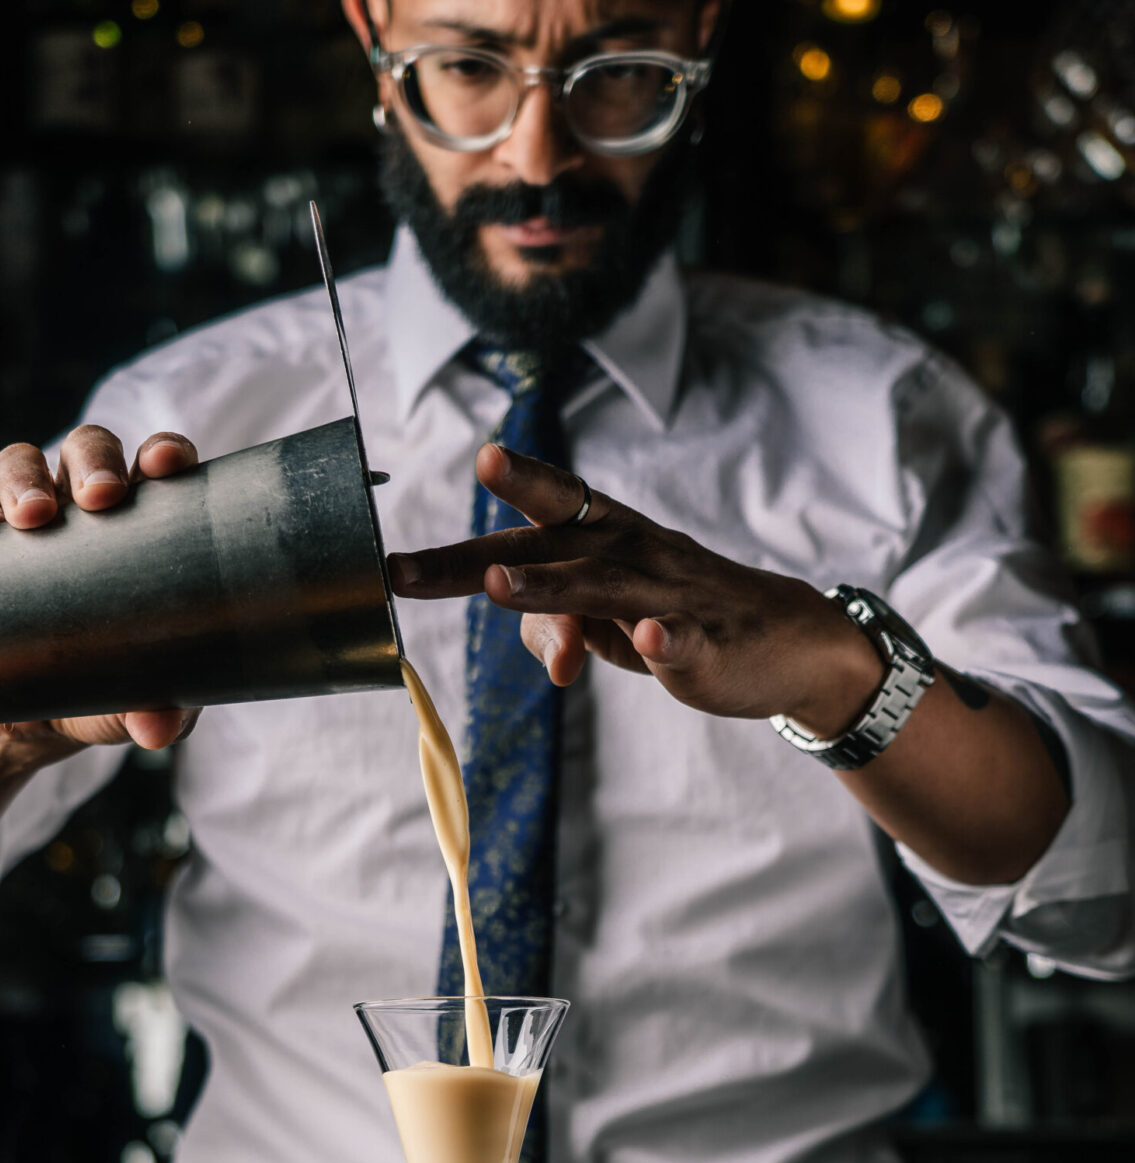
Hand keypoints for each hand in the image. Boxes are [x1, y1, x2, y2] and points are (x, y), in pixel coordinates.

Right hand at [0, 427, 202, 753]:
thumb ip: (163, 715)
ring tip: (33, 518)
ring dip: (24, 476)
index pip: (156, 465)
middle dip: (93, 460)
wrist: (28, 715)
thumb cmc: (105, 688)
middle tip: (100, 498)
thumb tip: (158, 731)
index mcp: (140, 522)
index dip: (163, 451)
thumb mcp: (140, 705)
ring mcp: (19, 517)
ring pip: (18, 463)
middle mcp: (80, 505)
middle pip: (86, 449)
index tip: (165, 467)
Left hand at [389, 445, 885, 736]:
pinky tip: (647, 640)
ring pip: (604, 587)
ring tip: (497, 586)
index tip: (474, 463)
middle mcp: (636, 553)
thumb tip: (547, 655)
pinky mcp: (708, 644)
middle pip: (556, 541)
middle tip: (417, 556)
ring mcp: (673, 596)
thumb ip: (559, 629)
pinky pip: (682, 640)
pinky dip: (664, 641)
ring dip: (549, 587)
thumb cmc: (683, 617)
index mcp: (609, 536)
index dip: (516, 483)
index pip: (551, 507)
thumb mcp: (610, 624)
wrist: (788, 644)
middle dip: (488, 550)